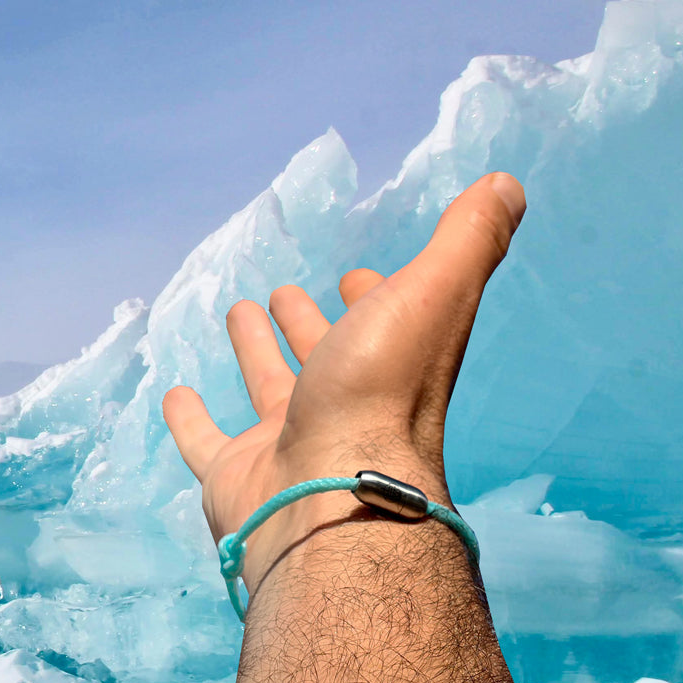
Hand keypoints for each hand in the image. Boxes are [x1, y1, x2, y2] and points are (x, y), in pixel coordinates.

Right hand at [162, 171, 525, 595]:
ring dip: (255, 353)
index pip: (383, 324)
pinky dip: (190, 421)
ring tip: (238, 315)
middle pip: (324, 357)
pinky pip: (205, 443)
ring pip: (266, 392)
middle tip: (286, 295)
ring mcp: (285, 444)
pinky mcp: (234, 475)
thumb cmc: (380, 393)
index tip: (358, 275)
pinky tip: (176, 396)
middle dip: (307, 323)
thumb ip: (468, 238)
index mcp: (387, 368)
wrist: (329, 498)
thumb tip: (507, 184)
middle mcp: (341, 407)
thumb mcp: (433, 294)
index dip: (374, 296)